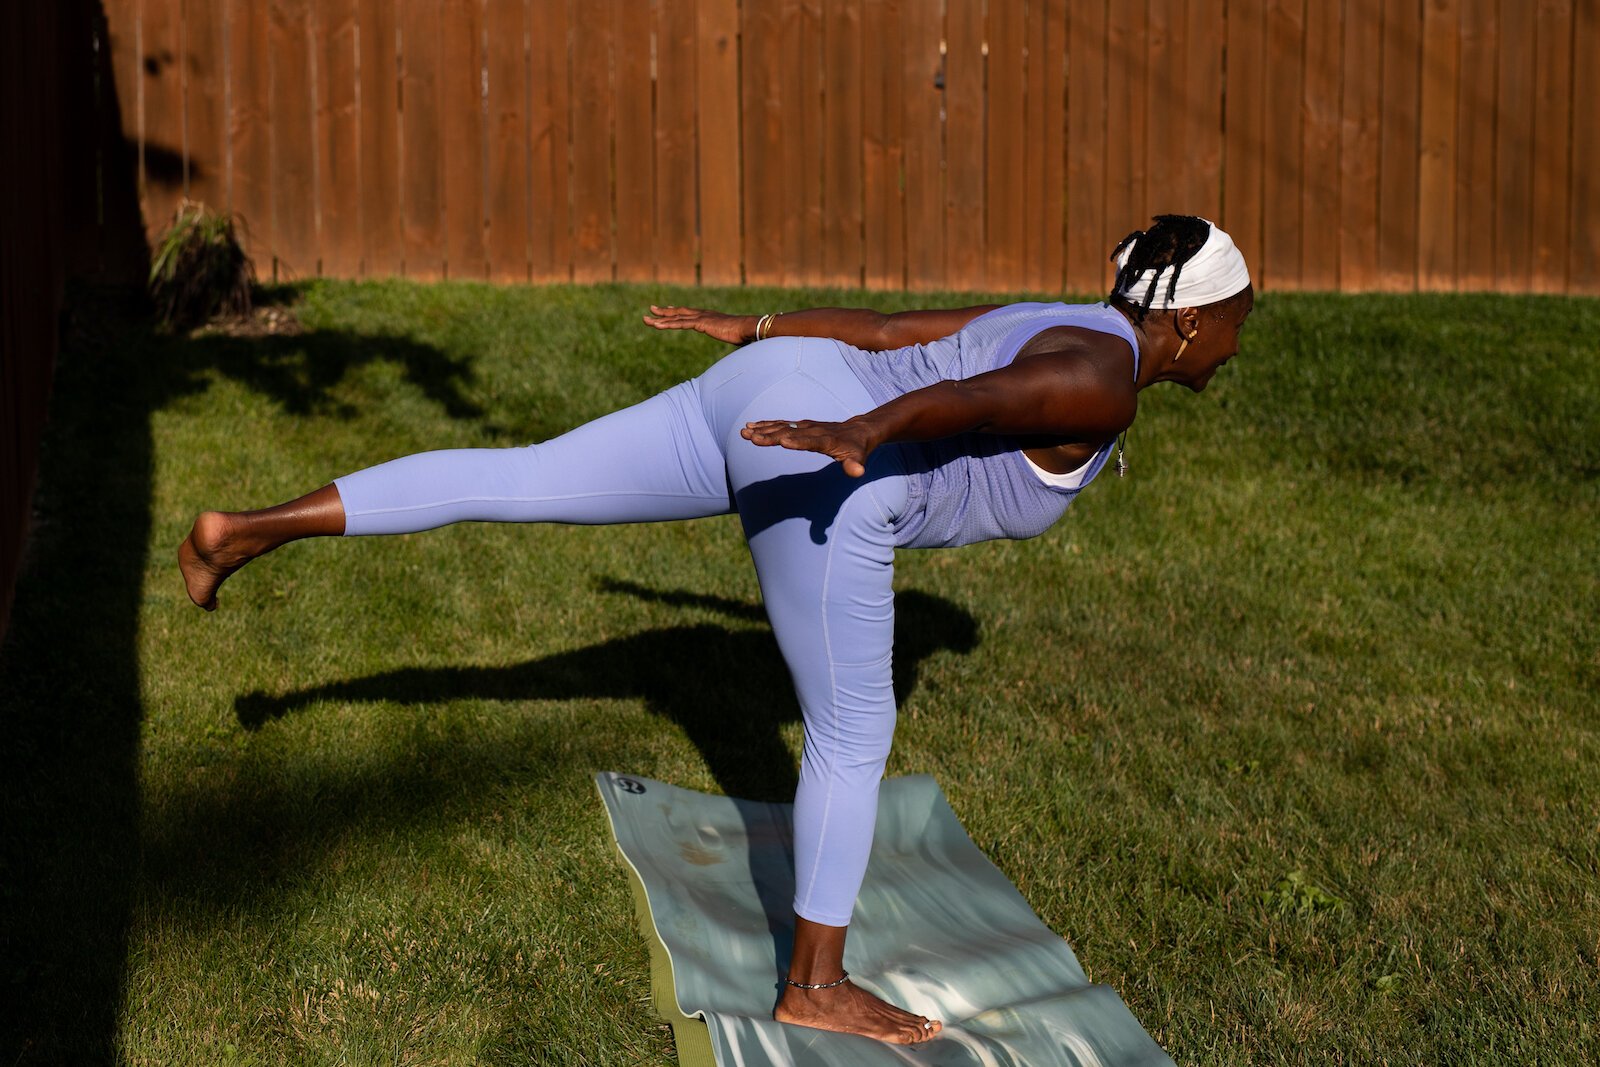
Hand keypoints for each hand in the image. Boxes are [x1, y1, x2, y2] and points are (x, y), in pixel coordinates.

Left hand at [643, 305, 753, 343]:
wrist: (748, 328)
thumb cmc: (745, 334)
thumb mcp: (733, 337)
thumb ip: (731, 338)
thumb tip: (738, 344)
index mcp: (709, 317)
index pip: (689, 313)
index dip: (677, 311)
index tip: (668, 310)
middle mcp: (703, 314)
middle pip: (679, 312)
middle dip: (664, 311)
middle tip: (651, 310)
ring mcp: (701, 318)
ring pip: (675, 317)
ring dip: (660, 318)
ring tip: (646, 319)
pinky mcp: (700, 323)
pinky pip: (680, 324)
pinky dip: (667, 324)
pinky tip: (657, 325)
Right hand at [741, 419, 878, 477]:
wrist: (858, 430)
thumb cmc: (857, 448)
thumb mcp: (859, 457)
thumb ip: (855, 465)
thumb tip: (857, 472)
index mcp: (827, 440)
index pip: (810, 441)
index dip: (798, 441)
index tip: (783, 442)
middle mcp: (813, 430)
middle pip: (789, 432)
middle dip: (770, 435)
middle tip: (750, 437)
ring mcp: (806, 426)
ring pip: (782, 427)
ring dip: (762, 429)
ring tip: (744, 431)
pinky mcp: (801, 425)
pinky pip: (781, 424)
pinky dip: (766, 425)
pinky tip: (751, 426)